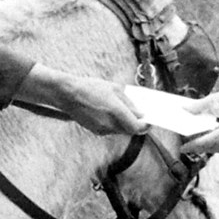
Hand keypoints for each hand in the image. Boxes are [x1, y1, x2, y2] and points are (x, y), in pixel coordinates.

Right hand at [23, 64, 146, 136]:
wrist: (68, 94)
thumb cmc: (92, 88)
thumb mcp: (114, 89)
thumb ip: (129, 103)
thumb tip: (141, 113)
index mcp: (116, 111)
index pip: (137, 127)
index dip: (146, 126)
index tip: (150, 121)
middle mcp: (110, 123)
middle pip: (130, 130)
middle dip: (137, 124)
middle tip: (142, 116)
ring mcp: (102, 129)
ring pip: (121, 130)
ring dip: (126, 123)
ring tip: (126, 112)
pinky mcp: (96, 131)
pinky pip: (111, 130)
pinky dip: (116, 124)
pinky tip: (112, 114)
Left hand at [182, 111, 218, 160]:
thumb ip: (217, 110)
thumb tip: (207, 106)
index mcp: (217, 138)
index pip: (196, 145)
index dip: (187, 147)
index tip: (182, 148)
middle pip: (206, 148)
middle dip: (203, 143)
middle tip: (200, 137)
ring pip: (218, 152)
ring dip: (217, 146)